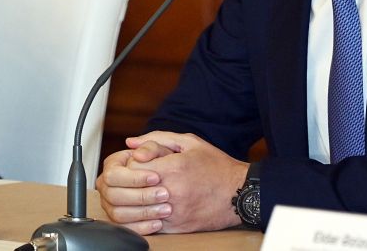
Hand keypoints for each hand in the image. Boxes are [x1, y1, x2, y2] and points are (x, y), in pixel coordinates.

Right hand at [96, 140, 177, 235]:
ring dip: (144, 212)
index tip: (156, 177)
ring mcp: (112, 204)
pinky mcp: (121, 220)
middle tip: (164, 194)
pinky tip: (158, 222)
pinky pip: (126, 228)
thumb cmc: (169, 160)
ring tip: (166, 209)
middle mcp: (108, 185)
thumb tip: (132, 144)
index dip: (134, 177)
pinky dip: (142, 227)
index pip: (113, 174)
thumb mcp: (165, 147)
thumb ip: (150, 144)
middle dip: (141, 196)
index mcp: (114, 165)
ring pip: (119, 213)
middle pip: (114, 195)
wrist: (179, 179)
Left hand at [98, 131, 248, 233]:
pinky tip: (149, 208)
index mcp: (173, 167)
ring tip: (141, 193)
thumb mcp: (190, 142)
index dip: (132, 163)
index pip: (133, 166)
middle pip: (130, 189)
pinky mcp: (176, 227)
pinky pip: (148, 225)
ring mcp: (173, 212)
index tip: (139, 162)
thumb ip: (159, 139)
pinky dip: (144, 217)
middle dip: (129, 183)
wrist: (238, 193)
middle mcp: (171, 191)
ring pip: (135, 211)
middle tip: (136, 178)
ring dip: (134, 201)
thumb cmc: (216, 165)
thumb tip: (132, 143)